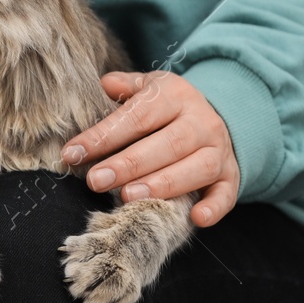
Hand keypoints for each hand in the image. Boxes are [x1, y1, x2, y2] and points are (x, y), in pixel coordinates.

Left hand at [61, 70, 240, 227]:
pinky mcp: (231, 177)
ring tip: (128, 197)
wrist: (218, 116)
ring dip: (162, 185)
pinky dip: (214, 207)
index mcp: (176, 96)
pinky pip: (227, 193)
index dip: (104, 136)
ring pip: (197, 168)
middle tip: (96, 180)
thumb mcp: (148, 88)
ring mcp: (219, 151)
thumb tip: (105, 83)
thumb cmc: (167, 107)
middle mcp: (202, 123)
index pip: (137, 116)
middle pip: (167, 144)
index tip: (73, 154)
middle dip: (129, 164)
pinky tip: (195, 219)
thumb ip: (127, 87)